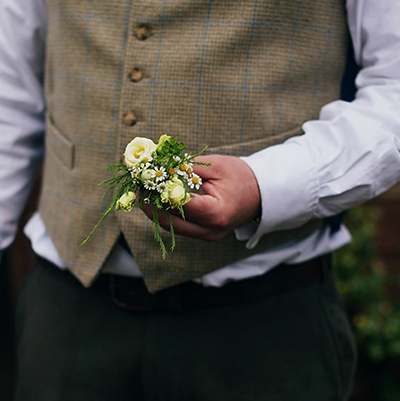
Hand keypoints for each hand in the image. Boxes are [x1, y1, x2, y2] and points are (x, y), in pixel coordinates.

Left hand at [143, 154, 260, 240]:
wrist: (262, 194)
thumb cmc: (242, 177)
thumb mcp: (216, 166)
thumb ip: (187, 167)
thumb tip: (159, 165)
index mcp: (216, 213)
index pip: (179, 204)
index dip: (158, 192)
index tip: (143, 179)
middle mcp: (210, 230)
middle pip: (170, 221)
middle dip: (150, 204)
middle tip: (136, 186)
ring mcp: (207, 235)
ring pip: (171, 226)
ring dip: (155, 210)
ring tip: (142, 191)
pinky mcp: (204, 234)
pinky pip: (179, 226)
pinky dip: (166, 213)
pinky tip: (156, 198)